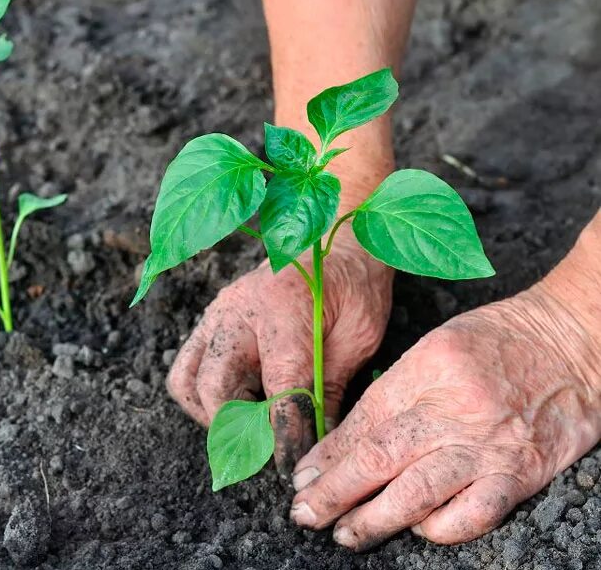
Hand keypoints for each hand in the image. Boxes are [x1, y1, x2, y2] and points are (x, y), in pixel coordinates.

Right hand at [167, 232, 392, 472]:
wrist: (333, 240)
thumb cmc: (353, 285)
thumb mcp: (359, 336)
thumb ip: (332, 389)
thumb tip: (318, 444)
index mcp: (285, 311)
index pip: (279, 388)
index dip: (284, 434)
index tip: (289, 468)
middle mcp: (240, 312)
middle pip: (216, 388)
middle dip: (239, 431)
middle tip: (266, 453)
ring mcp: (217, 315)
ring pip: (187, 381)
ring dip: (212, 415)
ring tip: (247, 428)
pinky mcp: (209, 321)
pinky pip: (187, 367)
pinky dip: (203, 396)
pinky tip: (238, 404)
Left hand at [290, 283, 600, 549]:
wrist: (572, 341)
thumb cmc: (497, 342)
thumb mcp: (434, 350)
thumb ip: (392, 395)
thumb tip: (344, 443)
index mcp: (424, 370)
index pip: (363, 422)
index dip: (328, 456)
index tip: (303, 479)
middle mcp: (452, 409)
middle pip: (379, 458)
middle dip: (335, 492)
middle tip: (305, 513)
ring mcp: (487, 444)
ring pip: (417, 492)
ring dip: (374, 519)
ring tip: (345, 534)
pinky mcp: (519, 473)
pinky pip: (473, 514)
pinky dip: (441, 529)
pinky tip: (419, 529)